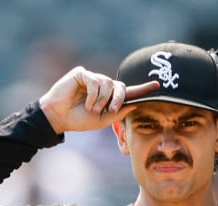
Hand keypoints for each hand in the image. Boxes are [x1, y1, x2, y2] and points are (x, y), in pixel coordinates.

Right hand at [39, 67, 158, 133]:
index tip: (158, 85)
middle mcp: (103, 85)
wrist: (59, 118)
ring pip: (108, 83)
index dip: (143, 89)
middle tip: (112, 110)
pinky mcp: (82, 73)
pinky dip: (93, 95)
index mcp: (108, 97)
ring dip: (102, 100)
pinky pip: (95, 81)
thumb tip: (136, 104)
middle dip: (119, 99)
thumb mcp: (102, 120)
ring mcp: (92, 78)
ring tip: (92, 109)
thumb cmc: (79, 120)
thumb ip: (119, 112)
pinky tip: (87, 103)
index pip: (128, 91)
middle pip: (121, 86)